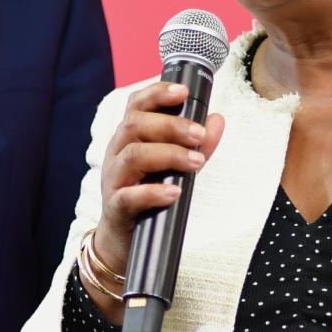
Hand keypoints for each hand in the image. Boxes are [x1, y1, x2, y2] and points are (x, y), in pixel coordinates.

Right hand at [85, 81, 224, 321]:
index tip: (184, 91)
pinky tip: (175, 193)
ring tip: (197, 162)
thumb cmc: (148, 194)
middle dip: (170, 125)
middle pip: (134, 125)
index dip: (157, 93)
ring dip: (168, 154)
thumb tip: (217, 120)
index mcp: (129, 137)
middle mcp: (117, 153)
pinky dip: (153, 192)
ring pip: (132, 156)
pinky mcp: (116, 208)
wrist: (124, 241)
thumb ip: (195, 144)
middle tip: (199, 134)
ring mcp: (114, 180)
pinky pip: (129, 196)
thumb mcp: (174, 166)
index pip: (136, 105)